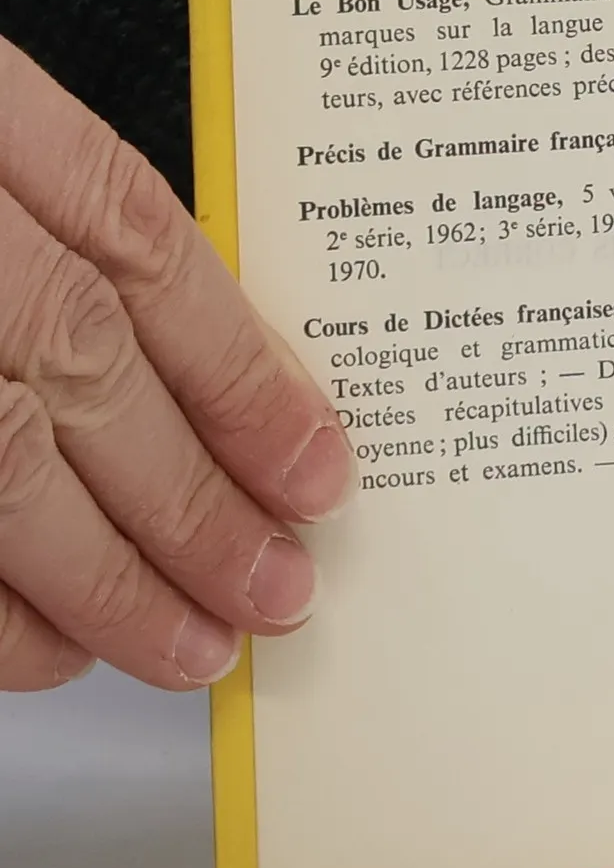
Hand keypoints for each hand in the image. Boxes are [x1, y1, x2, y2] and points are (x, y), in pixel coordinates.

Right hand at [0, 41, 352, 690]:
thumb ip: (43, 221)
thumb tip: (207, 369)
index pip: (133, 241)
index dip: (239, 366)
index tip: (316, 465)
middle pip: (74, 366)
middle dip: (192, 497)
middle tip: (276, 588)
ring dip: (104, 576)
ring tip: (195, 644)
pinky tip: (44, 645)